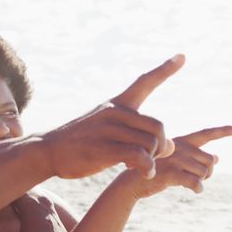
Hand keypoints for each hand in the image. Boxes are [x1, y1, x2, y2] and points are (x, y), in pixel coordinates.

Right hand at [41, 54, 183, 179]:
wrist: (48, 151)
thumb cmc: (80, 144)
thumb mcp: (106, 132)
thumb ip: (138, 136)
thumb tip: (171, 146)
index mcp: (115, 105)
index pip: (143, 83)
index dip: (164, 70)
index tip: (182, 56)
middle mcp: (114, 113)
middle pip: (158, 127)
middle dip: (160, 146)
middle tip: (151, 158)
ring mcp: (108, 130)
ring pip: (151, 144)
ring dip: (152, 160)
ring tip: (142, 167)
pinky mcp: (104, 148)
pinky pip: (139, 157)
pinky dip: (147, 168)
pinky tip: (143, 174)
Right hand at [119, 125, 231, 198]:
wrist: (131, 183)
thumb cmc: (153, 172)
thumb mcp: (173, 162)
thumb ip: (194, 158)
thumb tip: (218, 158)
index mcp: (180, 142)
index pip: (205, 134)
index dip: (223, 131)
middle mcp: (179, 148)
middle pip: (209, 160)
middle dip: (208, 172)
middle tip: (199, 178)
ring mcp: (175, 159)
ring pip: (204, 172)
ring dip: (201, 181)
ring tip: (191, 184)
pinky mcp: (172, 173)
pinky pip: (196, 183)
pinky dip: (198, 189)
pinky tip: (194, 190)